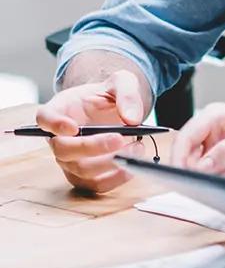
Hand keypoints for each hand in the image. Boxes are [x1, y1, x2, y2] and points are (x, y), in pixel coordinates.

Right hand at [37, 69, 149, 193]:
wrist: (115, 110)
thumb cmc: (110, 95)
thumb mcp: (122, 82)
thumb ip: (127, 94)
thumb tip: (132, 119)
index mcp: (59, 110)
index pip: (45, 118)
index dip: (55, 124)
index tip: (73, 127)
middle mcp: (59, 138)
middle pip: (63, 149)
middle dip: (92, 147)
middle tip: (120, 138)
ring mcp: (70, 159)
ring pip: (79, 170)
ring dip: (109, 164)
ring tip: (136, 148)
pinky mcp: (85, 175)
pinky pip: (95, 185)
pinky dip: (115, 179)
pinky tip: (132, 166)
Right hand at [173, 104, 224, 179]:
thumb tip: (200, 164)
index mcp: (217, 115)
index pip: (188, 134)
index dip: (180, 154)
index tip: (182, 172)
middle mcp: (214, 132)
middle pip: (186, 152)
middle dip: (186, 167)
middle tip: (194, 182)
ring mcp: (220, 151)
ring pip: (195, 167)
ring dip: (196, 177)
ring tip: (206, 184)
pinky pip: (209, 177)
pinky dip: (208, 183)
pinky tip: (214, 185)